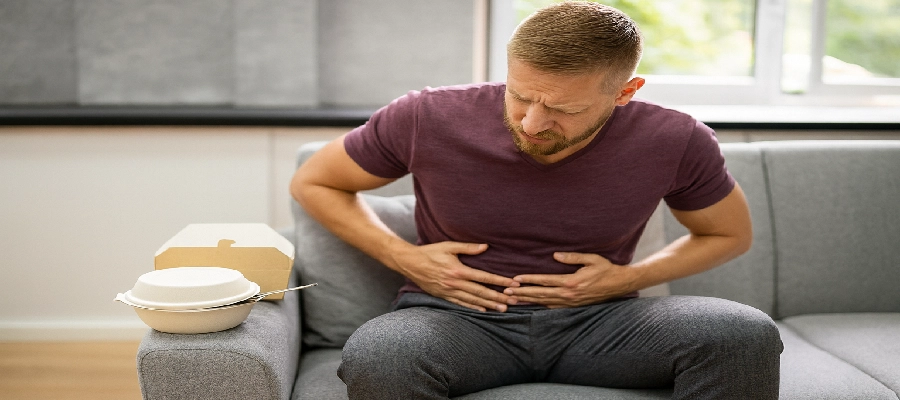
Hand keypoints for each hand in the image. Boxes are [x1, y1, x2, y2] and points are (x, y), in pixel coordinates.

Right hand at [388, 241, 519, 311]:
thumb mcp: (449, 246)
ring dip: (489, 305)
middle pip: (481, 292)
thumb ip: (468, 247)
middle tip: (514, 301)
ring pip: (473, 300)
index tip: (513, 283)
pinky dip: (473, 308)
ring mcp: (449, 291)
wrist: (410, 263)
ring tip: (503, 309)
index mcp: (458, 270)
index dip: (500, 281)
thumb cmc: (430, 252)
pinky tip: (483, 310)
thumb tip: (485, 247)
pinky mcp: (444, 296)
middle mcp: (455, 283)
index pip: (484, 277)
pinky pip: (461, 304)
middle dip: (499, 297)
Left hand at [503, 252, 639, 307]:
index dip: (529, 280)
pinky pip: (553, 307)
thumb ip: (572, 257)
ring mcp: (571, 302)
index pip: (545, 281)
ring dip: (528, 301)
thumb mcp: (591, 259)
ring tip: (514, 300)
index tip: (515, 279)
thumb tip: (555, 255)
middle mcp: (569, 294)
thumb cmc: (606, 269)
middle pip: (540, 294)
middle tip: (506, 293)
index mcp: (571, 282)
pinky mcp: (573, 306)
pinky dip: (541, 306)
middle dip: (522, 293)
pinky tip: (532, 305)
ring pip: (544, 302)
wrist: (620, 285)